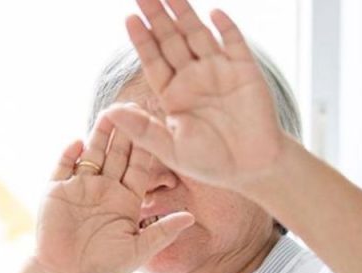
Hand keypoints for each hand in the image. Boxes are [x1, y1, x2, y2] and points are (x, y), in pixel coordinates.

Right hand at [33, 114, 193, 272]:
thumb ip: (162, 231)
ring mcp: (80, 187)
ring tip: (109, 113)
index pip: (140, 167)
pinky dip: (70, 153)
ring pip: (92, 153)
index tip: (159, 124)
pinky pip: (63, 166)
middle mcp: (105, 189)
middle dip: (126, 131)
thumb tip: (191, 218)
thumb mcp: (138, 251)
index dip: (148, 146)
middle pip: (117, 153)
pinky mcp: (56, 190)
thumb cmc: (102, 268)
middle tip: (134, 104)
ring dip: (100, 134)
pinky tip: (78, 142)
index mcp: (126, 200)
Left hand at [106, 0, 284, 189]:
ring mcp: (219, 71)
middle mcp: (194, 78)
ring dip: (185, 13)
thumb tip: (109, 112)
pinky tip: (213, 12)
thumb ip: (141, 129)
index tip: (129, 18)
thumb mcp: (170, 150)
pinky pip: (234, 43)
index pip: (154, 60)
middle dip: (157, 17)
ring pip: (198, 35)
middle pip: (172, 40)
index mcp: (173, 95)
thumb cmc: (210, 161)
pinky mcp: (245, 71)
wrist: (252, 168)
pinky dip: (225, 27)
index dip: (142, 40)